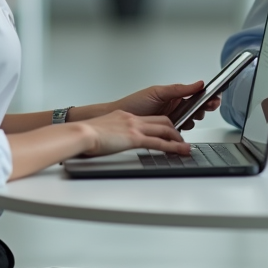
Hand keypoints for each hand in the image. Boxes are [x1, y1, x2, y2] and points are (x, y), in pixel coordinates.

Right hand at [75, 110, 190, 156]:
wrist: (82, 133)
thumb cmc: (87, 134)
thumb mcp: (102, 129)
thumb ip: (110, 133)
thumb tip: (108, 140)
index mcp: (125, 116)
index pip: (150, 118)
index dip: (162, 124)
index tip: (168, 130)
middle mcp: (133, 119)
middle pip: (162, 121)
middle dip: (175, 130)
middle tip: (180, 139)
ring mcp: (135, 127)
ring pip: (165, 129)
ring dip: (178, 139)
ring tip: (185, 147)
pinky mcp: (135, 138)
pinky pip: (160, 142)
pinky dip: (173, 147)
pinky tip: (180, 151)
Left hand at [109, 81, 219, 130]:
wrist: (119, 122)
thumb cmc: (134, 103)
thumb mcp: (157, 92)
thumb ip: (179, 89)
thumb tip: (199, 83)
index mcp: (174, 95)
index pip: (196, 94)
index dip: (207, 96)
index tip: (215, 96)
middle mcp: (175, 107)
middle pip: (198, 108)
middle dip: (205, 107)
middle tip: (207, 106)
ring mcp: (173, 120)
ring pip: (191, 121)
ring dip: (193, 119)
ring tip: (189, 117)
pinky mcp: (168, 132)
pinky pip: (181, 133)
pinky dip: (183, 131)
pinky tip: (181, 128)